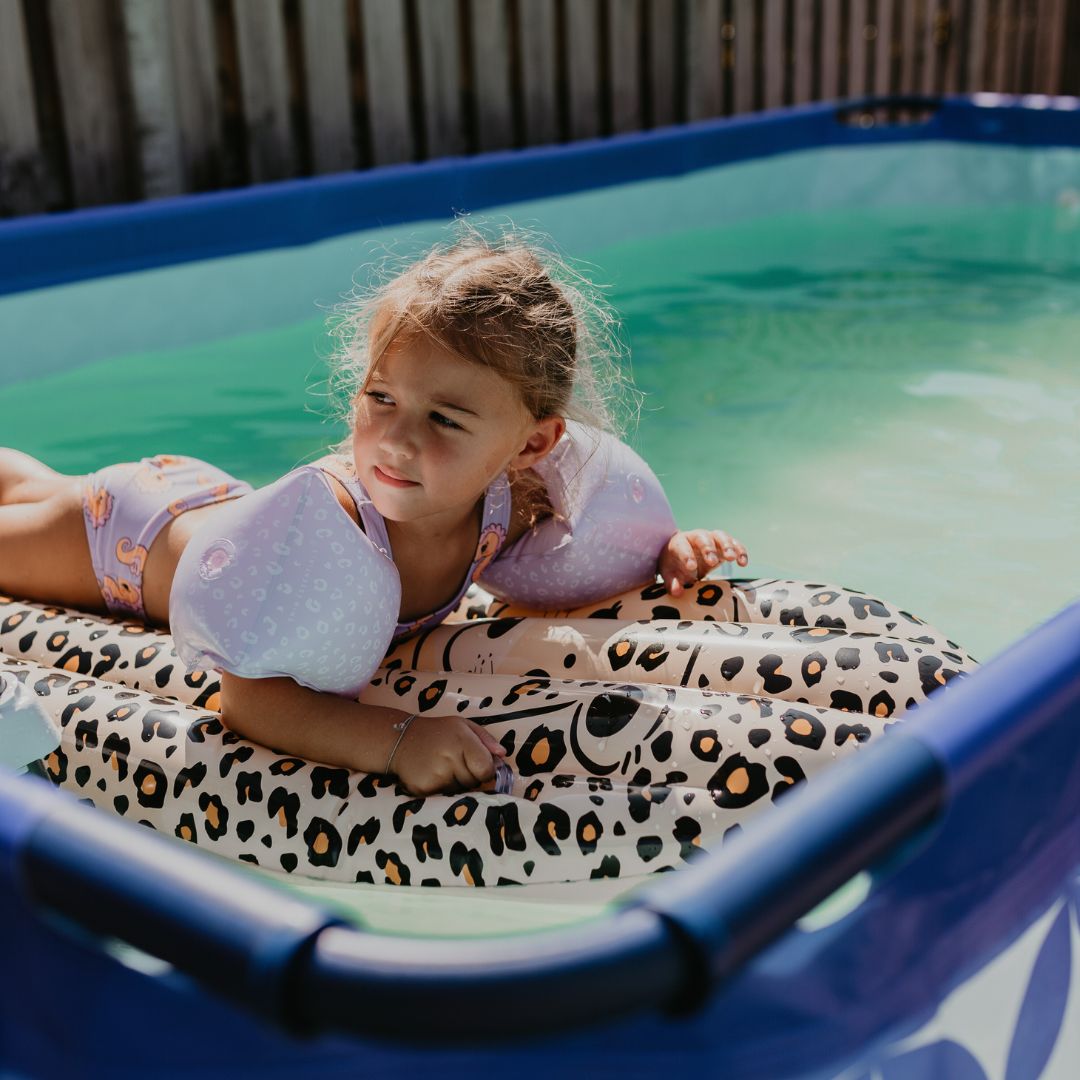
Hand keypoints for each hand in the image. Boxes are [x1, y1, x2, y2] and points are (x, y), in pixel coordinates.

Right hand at [391, 713, 507, 796]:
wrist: (400, 739)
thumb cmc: (437, 732)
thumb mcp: (463, 725)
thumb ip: (486, 739)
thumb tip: (503, 755)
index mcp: (462, 741)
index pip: (486, 770)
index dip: (485, 769)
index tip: (477, 764)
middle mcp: (449, 759)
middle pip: (474, 782)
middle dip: (470, 776)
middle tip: (456, 763)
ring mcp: (435, 776)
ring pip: (460, 791)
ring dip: (457, 784)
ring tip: (444, 768)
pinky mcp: (423, 789)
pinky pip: (443, 798)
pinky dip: (441, 790)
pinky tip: (433, 776)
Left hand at [659, 528, 747, 596]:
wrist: (683, 558)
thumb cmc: (674, 566)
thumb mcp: (669, 574)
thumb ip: (671, 582)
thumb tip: (677, 592)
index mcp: (679, 543)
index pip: (682, 546)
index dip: (686, 556)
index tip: (691, 568)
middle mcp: (696, 538)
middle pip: (703, 537)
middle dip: (708, 548)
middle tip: (712, 562)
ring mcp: (711, 540)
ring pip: (721, 536)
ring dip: (727, 546)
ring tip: (732, 558)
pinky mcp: (724, 546)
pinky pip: (734, 544)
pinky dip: (740, 551)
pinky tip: (743, 563)